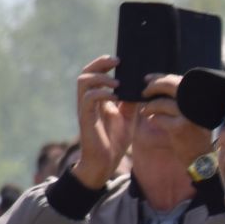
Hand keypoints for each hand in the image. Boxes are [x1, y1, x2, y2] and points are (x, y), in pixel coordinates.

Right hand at [71, 55, 132, 188]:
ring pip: (83, 81)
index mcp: (98, 99)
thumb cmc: (115, 141)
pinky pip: (88, 99)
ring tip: (116, 83)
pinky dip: (102, 94)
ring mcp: (86, 109)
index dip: (104, 63)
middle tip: (117, 63)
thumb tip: (141, 85)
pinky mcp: (86, 118)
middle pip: (85, 73)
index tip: (120, 60)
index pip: (95, 74)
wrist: (106, 162)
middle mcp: (89, 101)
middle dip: (100, 63)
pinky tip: (115, 98)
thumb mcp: (129, 117)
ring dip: (100, 77)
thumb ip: (131, 101)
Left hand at [139, 73, 214, 160]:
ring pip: (160, 103)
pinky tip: (153, 120)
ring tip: (145, 110)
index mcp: (199, 95)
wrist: (203, 156)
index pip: (177, 80)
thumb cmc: (197, 131)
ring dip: (149, 106)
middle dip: (152, 87)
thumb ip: (182, 97)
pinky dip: (153, 118)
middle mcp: (195, 102)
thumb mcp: (195, 110)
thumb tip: (159, 82)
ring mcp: (188, 115)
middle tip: (143, 92)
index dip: (160, 77)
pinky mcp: (179, 128)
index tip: (147, 79)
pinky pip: (158, 118)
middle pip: (169, 85)